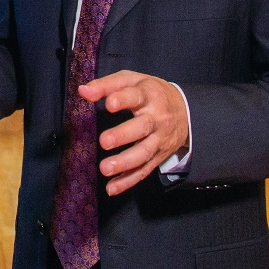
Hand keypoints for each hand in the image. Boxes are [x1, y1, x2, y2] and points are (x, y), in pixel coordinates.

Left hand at [79, 71, 188, 195]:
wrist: (186, 110)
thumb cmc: (150, 92)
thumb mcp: (132, 80)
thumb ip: (106, 85)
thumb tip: (83, 91)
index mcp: (148, 95)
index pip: (136, 96)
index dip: (123, 99)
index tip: (110, 104)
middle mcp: (156, 118)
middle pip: (142, 128)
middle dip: (123, 135)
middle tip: (104, 141)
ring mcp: (158, 140)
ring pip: (144, 153)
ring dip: (125, 163)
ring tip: (105, 168)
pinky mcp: (158, 157)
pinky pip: (144, 170)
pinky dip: (128, 181)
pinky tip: (112, 188)